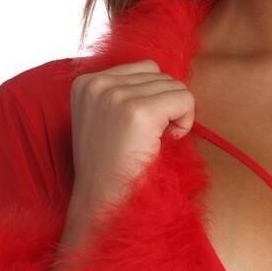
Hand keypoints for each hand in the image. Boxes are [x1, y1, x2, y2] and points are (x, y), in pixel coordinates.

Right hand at [68, 60, 194, 215]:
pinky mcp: (138, 111)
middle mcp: (98, 84)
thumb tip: (166, 78)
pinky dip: (186, 120)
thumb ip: (124, 93)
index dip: (153, 98)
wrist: (102, 202)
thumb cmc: (110, 168)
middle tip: (151, 138)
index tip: (140, 129)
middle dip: (165, 105)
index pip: (144, 68)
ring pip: (174, 85)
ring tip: (156, 141)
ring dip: (175, 113)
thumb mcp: (104, 119)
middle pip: (160, 74)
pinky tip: (168, 141)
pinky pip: (184, 98)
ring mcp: (116, 96)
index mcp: (85, 83)